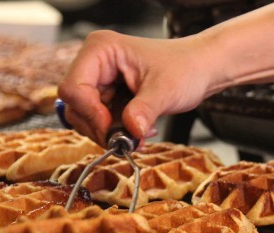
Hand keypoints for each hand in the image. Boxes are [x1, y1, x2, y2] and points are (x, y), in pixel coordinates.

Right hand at [58, 30, 217, 146]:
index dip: (90, 114)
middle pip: (75, 107)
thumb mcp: (166, 90)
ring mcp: (100, 81)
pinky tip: (140, 130)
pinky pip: (101, 122)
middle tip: (128, 141)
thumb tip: (131, 131)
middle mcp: (94, 64)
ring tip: (139, 135)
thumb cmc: (185, 67)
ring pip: (85, 118)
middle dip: (100, 128)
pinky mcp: (108, 97)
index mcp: (101, 50)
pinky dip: (117, 133)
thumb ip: (145, 110)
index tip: (113, 131)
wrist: (200, 70)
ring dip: (110, 134)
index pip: (73, 88)